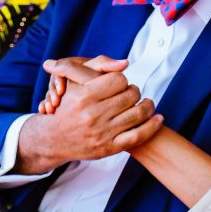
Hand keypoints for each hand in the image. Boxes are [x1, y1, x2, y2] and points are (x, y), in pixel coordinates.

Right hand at [17, 59, 162, 173]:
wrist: (53, 139)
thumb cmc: (66, 106)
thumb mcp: (73, 82)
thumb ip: (97, 66)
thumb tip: (125, 63)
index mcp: (83, 96)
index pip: (118, 79)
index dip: (122, 79)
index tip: (120, 83)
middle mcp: (92, 115)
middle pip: (130, 95)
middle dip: (135, 92)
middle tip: (133, 93)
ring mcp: (101, 133)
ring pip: (137, 114)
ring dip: (147, 106)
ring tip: (147, 103)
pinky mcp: (109, 148)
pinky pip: (138, 136)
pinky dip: (152, 126)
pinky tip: (158, 118)